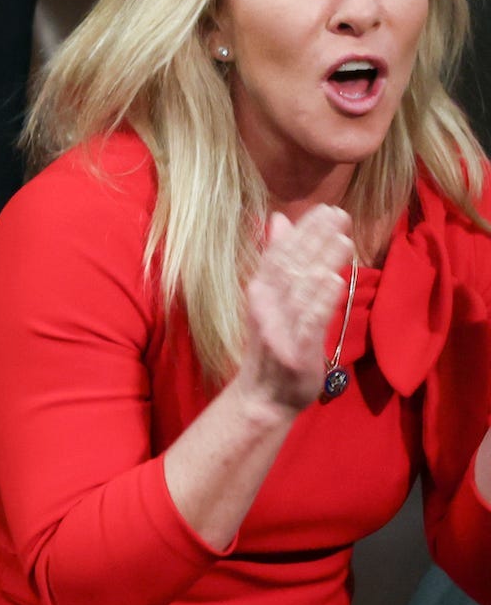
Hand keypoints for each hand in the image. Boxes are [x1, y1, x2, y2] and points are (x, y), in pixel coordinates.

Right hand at [236, 207, 355, 413]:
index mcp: (260, 290)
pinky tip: (334, 281)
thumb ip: (276, 258)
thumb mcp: (272, 297)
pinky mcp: (294, 350)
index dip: (303, 230)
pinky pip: (308, 322)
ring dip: (321, 263)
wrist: (264, 395)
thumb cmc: (274, 342)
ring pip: (300, 290)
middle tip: (339, 215)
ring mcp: (278, 327)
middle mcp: (265, 305)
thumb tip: (280, 219)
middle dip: (315, 239)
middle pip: (290, 266)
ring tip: (344, 240)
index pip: (280, 253)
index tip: (326, 209)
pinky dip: (319, 301)